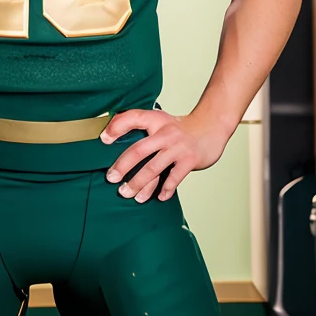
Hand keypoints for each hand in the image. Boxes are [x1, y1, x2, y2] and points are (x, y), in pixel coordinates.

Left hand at [100, 108, 229, 202]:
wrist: (211, 127)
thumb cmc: (180, 128)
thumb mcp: (161, 121)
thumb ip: (143, 128)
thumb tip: (112, 139)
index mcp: (156, 120)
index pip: (133, 118)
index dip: (116, 127)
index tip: (103, 140)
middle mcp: (166, 133)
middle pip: (138, 151)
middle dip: (122, 167)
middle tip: (111, 179)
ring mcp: (178, 147)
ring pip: (153, 169)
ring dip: (138, 184)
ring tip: (128, 194)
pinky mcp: (190, 160)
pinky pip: (174, 178)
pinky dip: (166, 189)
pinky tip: (159, 197)